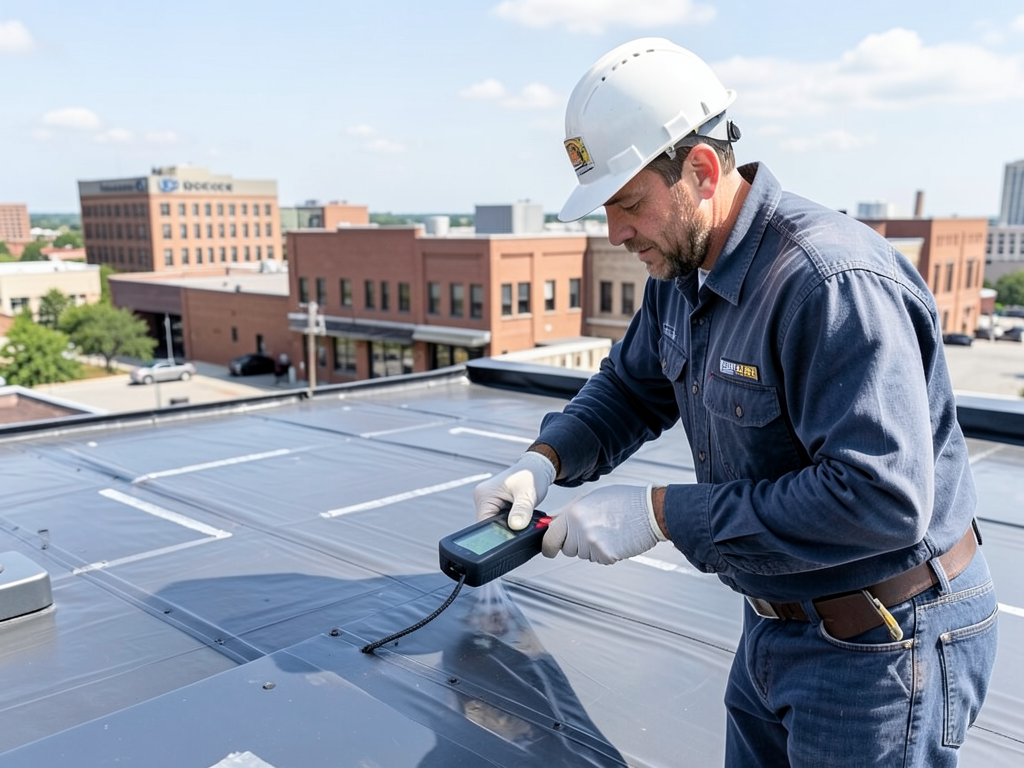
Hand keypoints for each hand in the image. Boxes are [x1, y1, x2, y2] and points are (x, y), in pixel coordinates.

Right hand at [474, 451, 556, 529]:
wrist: (536, 468)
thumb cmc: (531, 476)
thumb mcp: (528, 494)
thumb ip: (522, 511)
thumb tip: (516, 526)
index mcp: (484, 495)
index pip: (484, 523)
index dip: (497, 533)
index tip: (511, 537)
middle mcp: (482, 498)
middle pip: (488, 525)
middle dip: (504, 529)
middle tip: (521, 528)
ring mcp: (488, 501)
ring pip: (495, 523)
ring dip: (508, 525)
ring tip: (522, 520)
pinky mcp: (495, 504)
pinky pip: (499, 519)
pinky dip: (509, 521)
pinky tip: (519, 518)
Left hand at [542, 485, 666, 563]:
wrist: (649, 511)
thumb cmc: (624, 501)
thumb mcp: (591, 498)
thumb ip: (570, 512)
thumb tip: (552, 523)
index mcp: (573, 513)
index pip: (550, 538)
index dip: (549, 545)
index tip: (550, 549)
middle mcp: (579, 529)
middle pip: (567, 548)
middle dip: (576, 543)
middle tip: (594, 529)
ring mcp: (592, 544)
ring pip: (584, 555)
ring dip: (592, 547)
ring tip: (608, 530)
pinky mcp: (605, 555)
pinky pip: (599, 559)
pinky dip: (606, 553)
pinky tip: (616, 538)